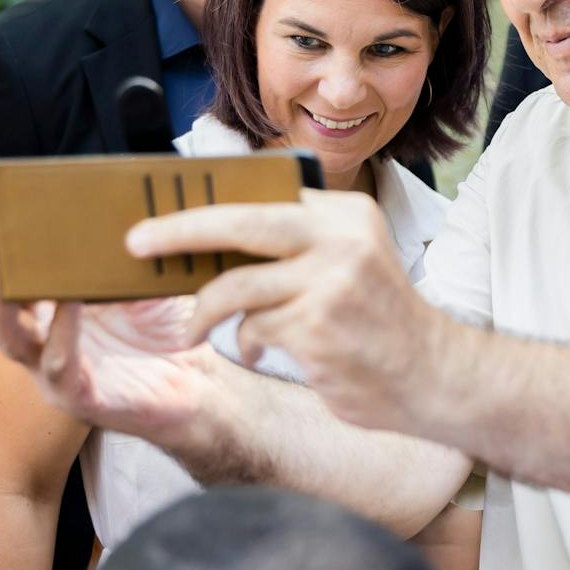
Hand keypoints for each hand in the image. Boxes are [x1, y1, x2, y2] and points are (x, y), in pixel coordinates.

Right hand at [0, 236, 220, 448]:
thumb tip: (119, 205)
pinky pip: (60, 366)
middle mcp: (44, 339)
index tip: (3, 219)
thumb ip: (125, 253)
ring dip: (9, 304)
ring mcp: (56, 371)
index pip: (11, 280)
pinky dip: (62, 334)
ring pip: (13, 340)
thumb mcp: (142, 281)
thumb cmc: (165, 328)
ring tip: (14, 271)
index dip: (0, 253)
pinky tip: (69, 305)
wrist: (198, 380)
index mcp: (52, 309)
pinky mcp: (80, 398)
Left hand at [123, 191, 454, 433]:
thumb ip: (298, 243)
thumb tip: (213, 238)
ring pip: (235, 284)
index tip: (164, 216)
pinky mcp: (318, 328)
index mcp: (345, 213)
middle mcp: (340, 238)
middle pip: (241, 220)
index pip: (263, 195)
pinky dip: (244, 341)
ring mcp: (330, 282)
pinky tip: (259, 349)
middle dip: (180, 230)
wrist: (433, 374)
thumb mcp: (350, 260)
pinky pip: (251, 328)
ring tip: (192, 328)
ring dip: (204, 310)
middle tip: (137, 242)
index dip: (208, 204)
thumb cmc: (379, 321)